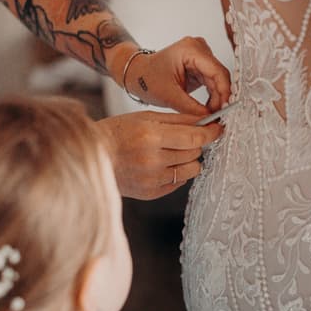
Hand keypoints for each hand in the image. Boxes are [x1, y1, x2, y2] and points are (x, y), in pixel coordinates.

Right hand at [96, 111, 221, 199]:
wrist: (91, 157)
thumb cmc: (118, 133)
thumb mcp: (145, 117)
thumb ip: (178, 119)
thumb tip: (206, 120)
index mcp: (151, 137)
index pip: (194, 137)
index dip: (211, 133)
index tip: (218, 128)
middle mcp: (153, 161)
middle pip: (195, 152)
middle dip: (195, 143)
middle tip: (184, 137)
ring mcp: (152, 180)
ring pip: (192, 169)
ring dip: (189, 159)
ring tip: (173, 152)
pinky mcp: (151, 193)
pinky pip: (179, 182)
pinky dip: (177, 172)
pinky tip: (163, 164)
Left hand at [123, 37, 231, 115]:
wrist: (137, 74)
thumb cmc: (146, 78)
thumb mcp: (169, 96)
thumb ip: (192, 108)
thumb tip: (210, 119)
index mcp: (190, 49)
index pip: (217, 71)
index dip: (224, 92)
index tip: (225, 109)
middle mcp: (198, 48)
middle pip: (219, 75)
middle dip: (221, 97)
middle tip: (218, 116)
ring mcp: (200, 55)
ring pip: (218, 80)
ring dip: (217, 98)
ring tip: (211, 114)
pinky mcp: (200, 65)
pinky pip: (213, 81)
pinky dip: (212, 95)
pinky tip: (209, 107)